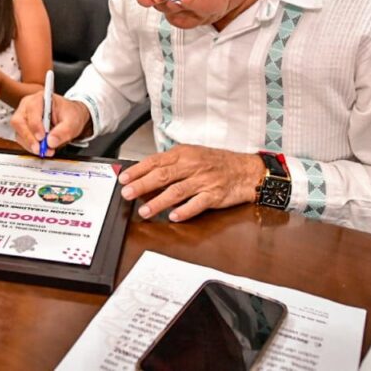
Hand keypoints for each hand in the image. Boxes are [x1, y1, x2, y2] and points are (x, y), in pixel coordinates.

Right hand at [10, 92, 90, 156]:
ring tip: (46, 150)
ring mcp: (23, 116)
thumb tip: (51, 142)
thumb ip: (63, 131)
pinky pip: (21, 138)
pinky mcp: (22, 128)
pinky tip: (41, 149)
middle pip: (19, 122)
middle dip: (29, 138)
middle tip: (40, 149)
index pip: (32, 110)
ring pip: (18, 132)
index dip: (35, 125)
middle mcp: (27, 106)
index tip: (42, 138)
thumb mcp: (72, 122)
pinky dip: (30, 146)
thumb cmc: (69, 114)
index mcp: (40, 98)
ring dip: (30, 144)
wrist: (69, 117)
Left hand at [118, 145, 266, 221]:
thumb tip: (147, 176)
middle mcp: (192, 166)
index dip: (138, 170)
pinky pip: (197, 204)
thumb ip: (172, 164)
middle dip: (142, 185)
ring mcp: (203, 181)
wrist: (246, 170)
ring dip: (159, 202)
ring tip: (145, 211)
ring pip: (177, 191)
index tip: (124, 178)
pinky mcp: (214, 195)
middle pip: (163, 176)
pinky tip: (174, 217)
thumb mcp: (193, 155)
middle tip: (127, 193)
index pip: (156, 161)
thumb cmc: (218, 163)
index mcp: (184, 154)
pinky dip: (185, 211)